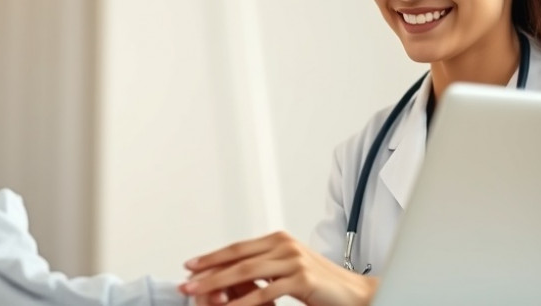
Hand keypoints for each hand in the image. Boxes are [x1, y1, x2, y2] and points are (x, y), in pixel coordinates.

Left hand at [179, 231, 378, 305]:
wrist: (355, 294)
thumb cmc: (322, 286)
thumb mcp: (288, 271)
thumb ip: (265, 268)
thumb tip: (234, 275)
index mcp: (279, 240)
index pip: (238, 248)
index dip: (212, 257)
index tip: (191, 266)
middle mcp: (285, 245)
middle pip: (237, 258)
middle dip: (208, 271)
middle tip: (186, 281)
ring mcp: (293, 260)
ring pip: (246, 272)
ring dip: (218, 285)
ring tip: (199, 294)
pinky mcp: (302, 279)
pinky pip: (265, 292)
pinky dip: (243, 302)